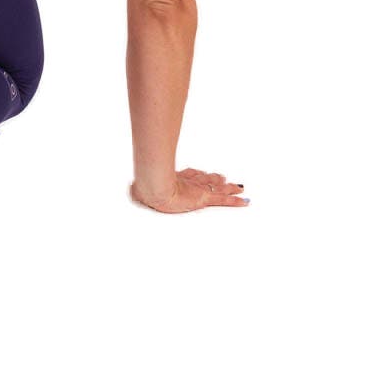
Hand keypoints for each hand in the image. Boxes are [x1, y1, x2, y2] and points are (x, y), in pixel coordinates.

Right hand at [132, 168, 247, 212]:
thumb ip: (138, 190)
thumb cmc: (145, 188)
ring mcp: (197, 189)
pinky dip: (235, 201)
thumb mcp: (139, 190)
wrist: (153, 187)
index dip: (197, 175)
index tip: (202, 174)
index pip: (189, 175)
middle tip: (223, 177)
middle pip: (205, 179)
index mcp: (175, 179)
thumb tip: (132, 190)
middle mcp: (188, 182)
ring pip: (217, 188)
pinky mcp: (204, 198)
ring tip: (238, 187)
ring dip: (228, 188)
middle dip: (214, 179)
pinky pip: (223, 200)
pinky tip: (245, 201)